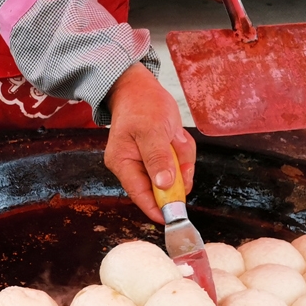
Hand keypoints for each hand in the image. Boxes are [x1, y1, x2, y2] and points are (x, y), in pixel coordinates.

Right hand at [104, 63, 195, 223]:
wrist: (139, 88)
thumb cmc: (140, 105)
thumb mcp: (152, 130)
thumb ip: (158, 159)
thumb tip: (163, 185)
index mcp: (123, 163)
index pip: (139, 194)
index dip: (157, 208)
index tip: (174, 218)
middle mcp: (132, 167)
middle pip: (160, 187)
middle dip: (177, 173)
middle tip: (178, 149)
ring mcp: (146, 162)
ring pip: (173, 174)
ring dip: (181, 159)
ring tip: (175, 137)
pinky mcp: (158, 156)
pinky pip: (177, 164)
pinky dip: (183, 153)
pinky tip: (176, 137)